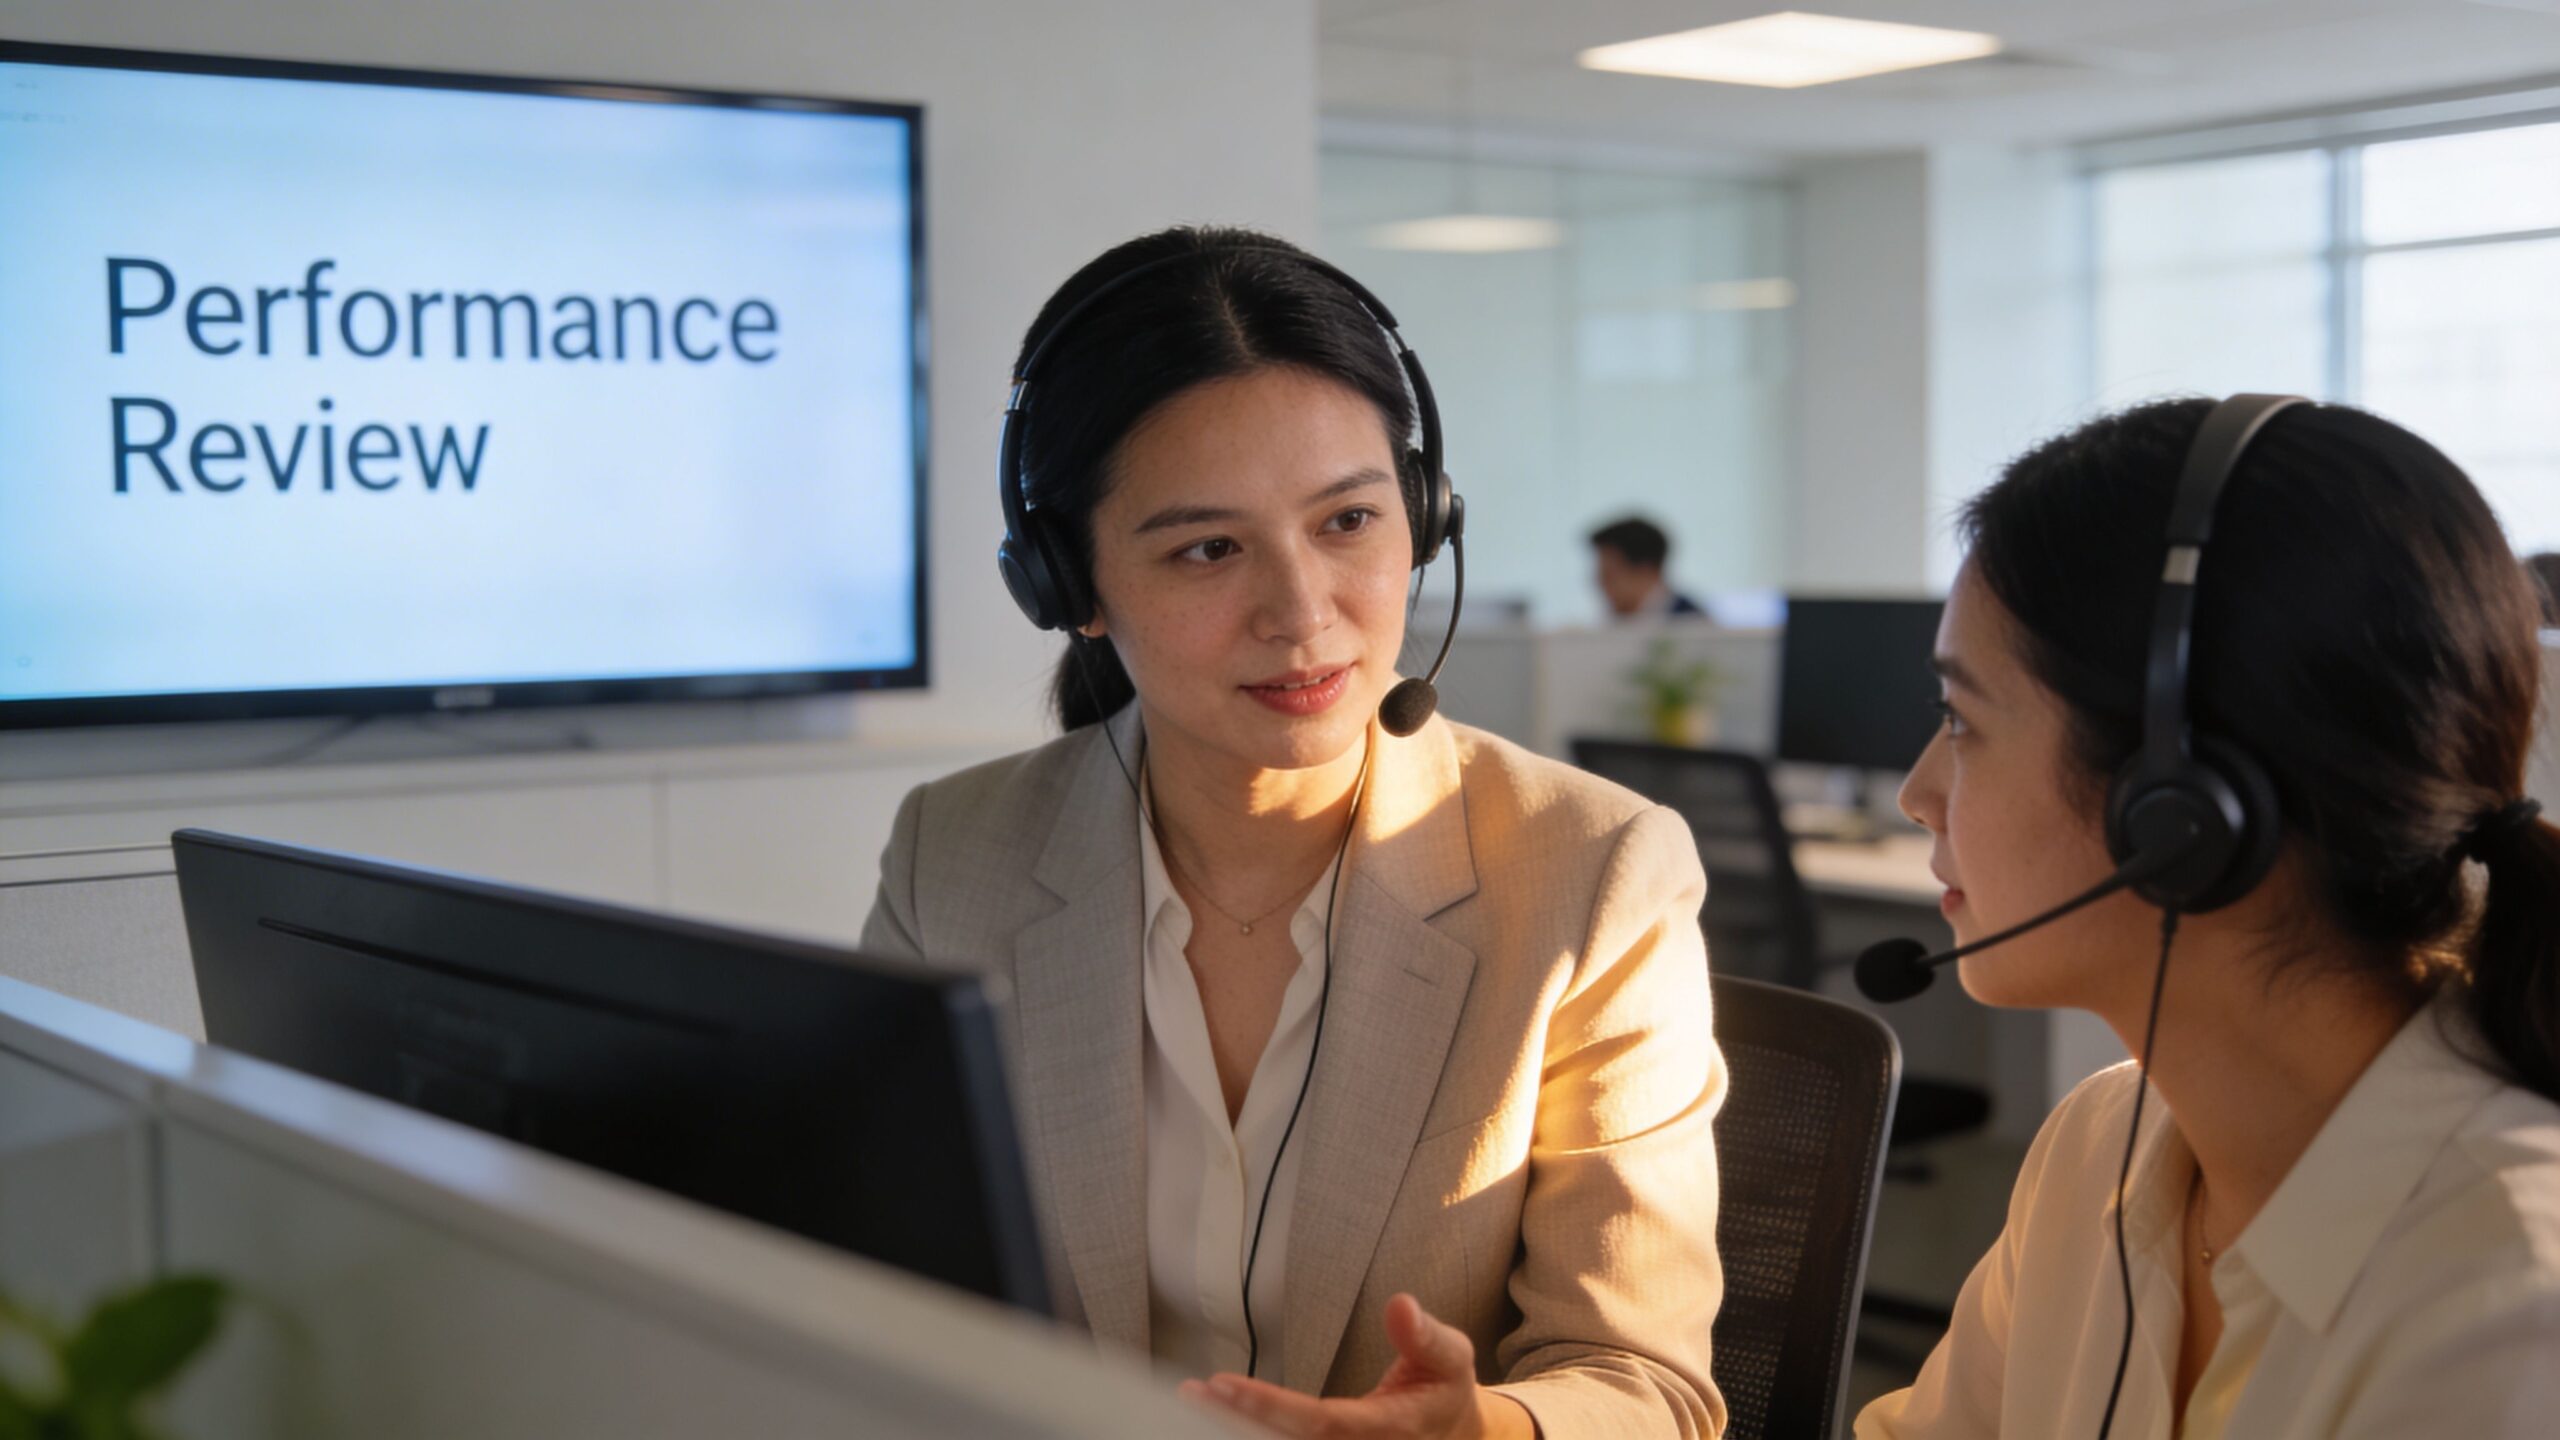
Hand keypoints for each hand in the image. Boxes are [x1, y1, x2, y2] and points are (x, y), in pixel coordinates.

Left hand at [1177, 1293, 1532, 1438]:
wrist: (1459, 1437)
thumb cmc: (1445, 1391)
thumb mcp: (1451, 1356)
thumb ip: (1423, 1335)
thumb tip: (1399, 1305)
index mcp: (1390, 1429)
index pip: (1321, 1422)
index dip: (1270, 1407)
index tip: (1225, 1384)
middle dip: (1238, 1422)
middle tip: (1193, 1394)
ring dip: (1237, 1431)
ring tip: (1195, 1401)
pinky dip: (1253, 1434)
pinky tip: (1221, 1417)